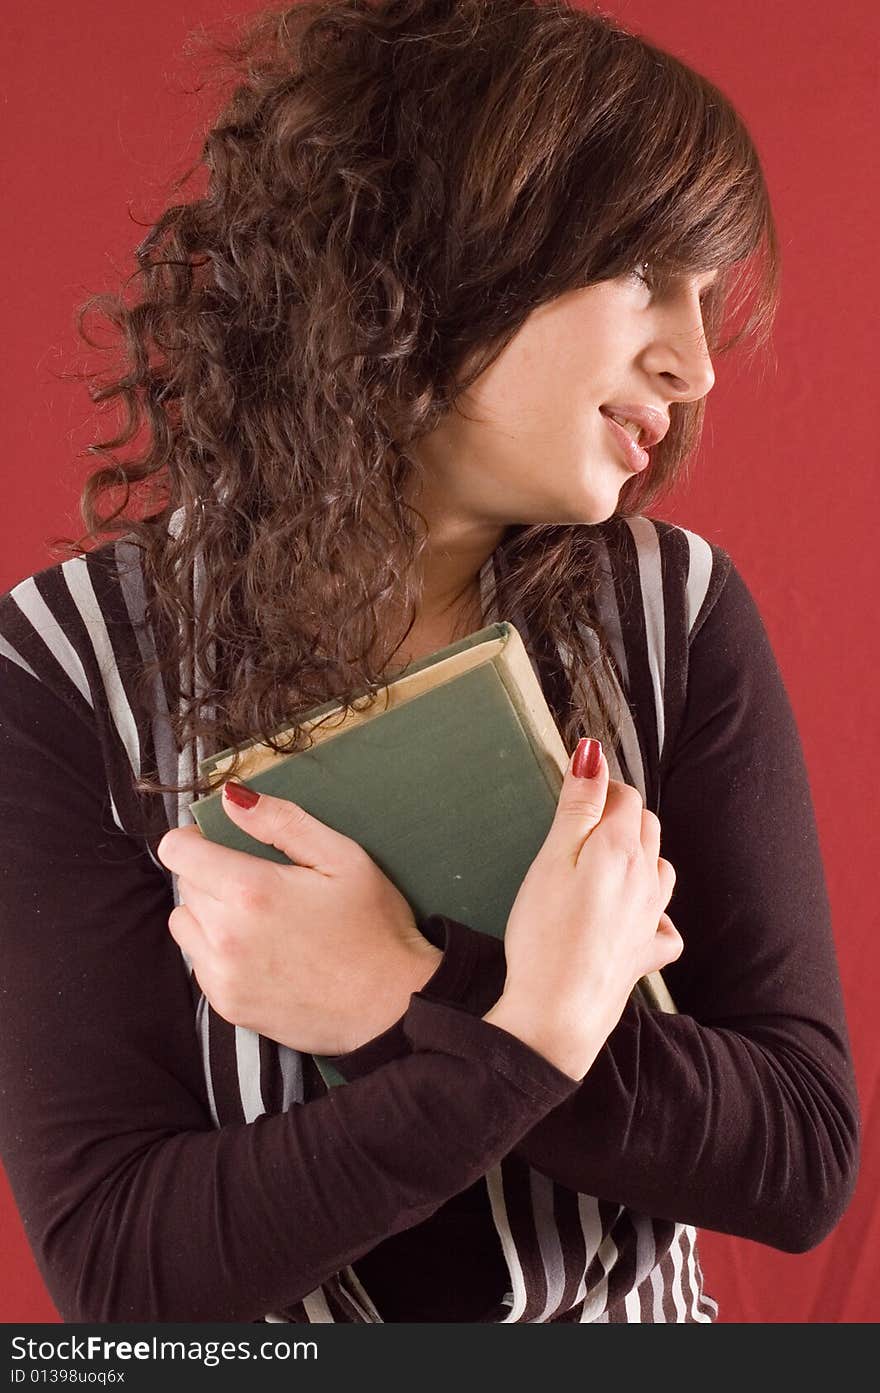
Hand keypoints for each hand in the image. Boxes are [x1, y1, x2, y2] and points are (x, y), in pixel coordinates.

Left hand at [156, 783, 442, 1055]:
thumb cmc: (374, 927)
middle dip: (210, 874)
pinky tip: (260, 950)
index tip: (217, 842)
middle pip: (184, 885)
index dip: (194, 839)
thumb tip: (232, 798)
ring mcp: (222, 975)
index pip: (177, 852)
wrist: (391, 1005)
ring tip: (254, 917)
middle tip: (257, 881)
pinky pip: (199, 964)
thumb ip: (282, 822)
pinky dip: (217, 951)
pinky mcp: (227, 1005)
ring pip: (185, 924)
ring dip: (207, 913)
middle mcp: (225, 935)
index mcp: (250, 890)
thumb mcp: (342, 857)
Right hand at [484, 739, 681, 1079]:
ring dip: (640, 854)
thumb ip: (578, 806)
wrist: (558, 1015)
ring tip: (604, 861)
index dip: (600, 786)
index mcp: (622, 850)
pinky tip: (635, 918)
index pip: (626, 796)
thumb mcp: (552, 859)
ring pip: (660, 868)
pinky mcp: (646, 955)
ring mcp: (651, 919)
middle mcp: (647, 880)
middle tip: (580, 822)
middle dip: (620, 814)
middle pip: (646, 826)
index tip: (575, 789)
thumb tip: (593, 754)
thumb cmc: (545, 936)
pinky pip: (664, 925)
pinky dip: (654, 912)